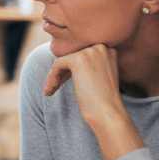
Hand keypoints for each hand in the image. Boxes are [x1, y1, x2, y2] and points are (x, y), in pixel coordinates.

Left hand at [44, 44, 143, 159]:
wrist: (108, 112)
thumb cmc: (103, 101)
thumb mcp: (99, 77)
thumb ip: (89, 66)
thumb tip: (65, 63)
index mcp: (109, 50)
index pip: (82, 56)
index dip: (71, 70)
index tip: (63, 83)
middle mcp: (101, 47)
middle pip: (72, 57)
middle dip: (61, 73)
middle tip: (53, 88)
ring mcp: (90, 51)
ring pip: (63, 61)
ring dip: (54, 76)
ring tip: (49, 91)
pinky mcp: (78, 59)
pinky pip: (57, 64)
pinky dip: (52, 77)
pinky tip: (51, 90)